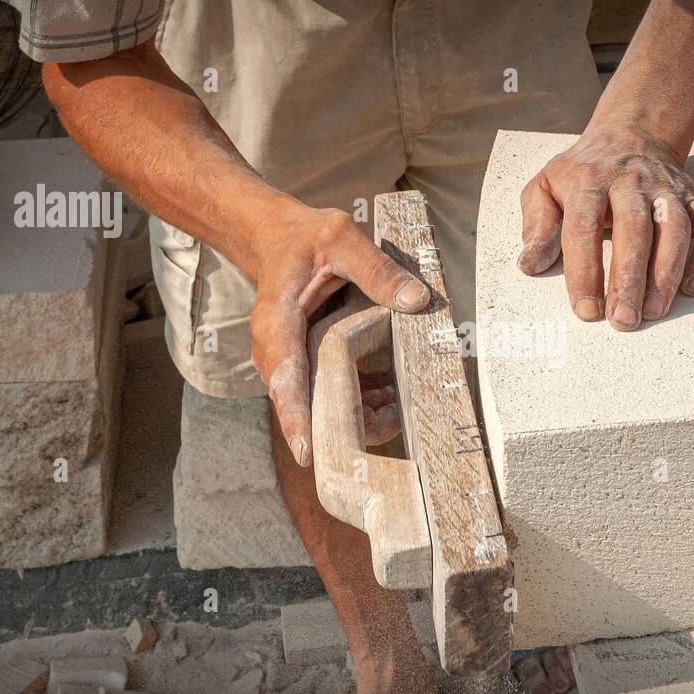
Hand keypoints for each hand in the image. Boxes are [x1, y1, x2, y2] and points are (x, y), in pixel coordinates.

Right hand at [249, 204, 427, 465]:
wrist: (278, 239)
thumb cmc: (306, 239)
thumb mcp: (342, 238)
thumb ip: (377, 269)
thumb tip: (417, 301)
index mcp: (277, 323)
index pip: (285, 377)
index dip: (296, 417)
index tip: (308, 454)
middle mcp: (276, 353)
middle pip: (305, 404)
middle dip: (345, 426)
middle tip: (392, 426)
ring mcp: (290, 364)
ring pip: (321, 404)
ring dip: (359, 415)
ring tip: (399, 411)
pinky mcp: (307, 367)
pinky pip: (332, 394)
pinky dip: (362, 400)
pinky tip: (392, 398)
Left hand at [518, 123, 693, 329]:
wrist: (629, 135)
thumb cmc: (581, 172)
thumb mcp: (544, 187)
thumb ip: (537, 226)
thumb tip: (530, 266)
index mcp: (588, 181)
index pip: (583, 228)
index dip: (584, 272)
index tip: (585, 310)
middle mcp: (630, 182)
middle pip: (633, 229)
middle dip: (629, 278)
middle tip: (622, 320)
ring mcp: (666, 189)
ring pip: (675, 228)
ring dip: (667, 273)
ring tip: (654, 311)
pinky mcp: (693, 197)